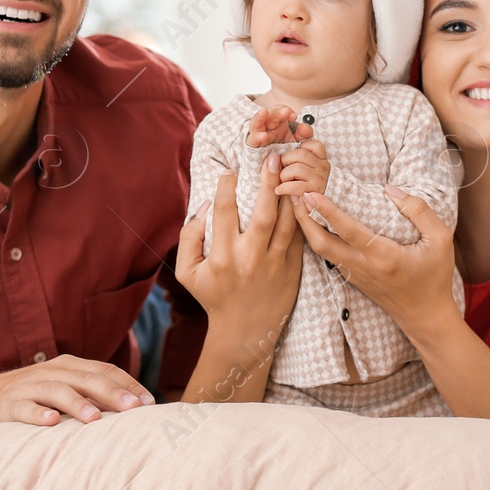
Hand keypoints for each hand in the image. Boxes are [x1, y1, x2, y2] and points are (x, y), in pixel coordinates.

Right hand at [0, 354, 152, 425]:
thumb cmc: (32, 396)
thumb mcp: (62, 388)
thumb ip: (91, 393)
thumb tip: (131, 407)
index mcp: (68, 366)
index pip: (104, 370)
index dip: (127, 384)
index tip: (149, 402)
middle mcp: (51, 372)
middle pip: (86, 378)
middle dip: (112, 393)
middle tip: (133, 409)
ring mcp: (29, 387)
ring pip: (57, 391)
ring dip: (78, 404)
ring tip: (95, 419)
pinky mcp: (8, 404)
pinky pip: (24, 408)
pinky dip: (38, 414)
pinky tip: (51, 423)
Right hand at [177, 152, 303, 346]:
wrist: (244, 332)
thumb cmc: (213, 297)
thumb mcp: (188, 272)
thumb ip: (189, 236)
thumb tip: (205, 203)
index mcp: (222, 256)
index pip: (224, 211)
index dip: (227, 186)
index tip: (230, 171)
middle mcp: (249, 258)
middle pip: (263, 212)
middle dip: (269, 181)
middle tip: (272, 157)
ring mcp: (274, 263)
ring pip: (288, 221)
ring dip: (289, 194)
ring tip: (290, 170)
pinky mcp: (292, 268)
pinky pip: (299, 235)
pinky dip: (301, 214)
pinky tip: (301, 195)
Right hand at [245, 106, 311, 147]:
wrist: (276, 168)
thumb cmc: (286, 152)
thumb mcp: (296, 143)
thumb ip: (303, 135)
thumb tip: (304, 127)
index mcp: (278, 123)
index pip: (280, 111)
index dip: (286, 111)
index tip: (294, 116)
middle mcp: (267, 127)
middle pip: (270, 115)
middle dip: (278, 112)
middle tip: (286, 112)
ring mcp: (259, 134)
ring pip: (257, 123)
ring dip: (260, 117)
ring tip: (264, 112)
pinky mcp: (253, 145)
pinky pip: (253, 139)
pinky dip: (257, 136)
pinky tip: (264, 136)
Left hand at [275, 138, 328, 196]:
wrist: (322, 210)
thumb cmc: (309, 187)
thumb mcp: (308, 171)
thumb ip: (298, 160)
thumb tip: (275, 156)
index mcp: (322, 160)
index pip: (314, 145)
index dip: (300, 147)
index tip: (291, 157)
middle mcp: (323, 167)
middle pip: (300, 154)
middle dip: (285, 159)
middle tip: (279, 168)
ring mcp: (320, 179)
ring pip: (297, 168)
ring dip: (284, 175)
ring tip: (281, 181)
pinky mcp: (314, 193)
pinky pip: (295, 186)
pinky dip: (284, 187)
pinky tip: (279, 190)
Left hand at [291, 186, 459, 340]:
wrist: (425, 316)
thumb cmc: (434, 277)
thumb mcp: (440, 240)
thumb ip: (418, 211)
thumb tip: (391, 189)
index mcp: (383, 256)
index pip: (349, 231)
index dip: (328, 211)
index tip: (311, 193)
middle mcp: (363, 266)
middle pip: (322, 243)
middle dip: (304, 219)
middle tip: (294, 194)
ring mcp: (355, 274)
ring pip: (320, 251)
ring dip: (307, 228)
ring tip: (298, 203)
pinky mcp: (352, 278)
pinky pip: (328, 256)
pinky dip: (316, 238)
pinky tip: (312, 222)